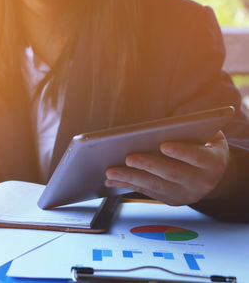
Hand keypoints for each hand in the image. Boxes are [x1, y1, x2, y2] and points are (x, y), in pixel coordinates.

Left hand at [105, 131, 229, 205]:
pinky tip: (111, 180)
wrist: (213, 175)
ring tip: (111, 171)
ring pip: (155, 186)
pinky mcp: (169, 199)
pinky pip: (146, 191)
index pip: (198, 157)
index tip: (164, 145)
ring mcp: (184, 194)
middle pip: (171, 174)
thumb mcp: (209, 136)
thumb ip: (194, 130)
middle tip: (128, 158)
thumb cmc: (205, 146)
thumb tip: (170, 124)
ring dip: (130, 178)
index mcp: (212, 163)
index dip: (182, 152)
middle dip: (148, 165)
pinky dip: (127, 185)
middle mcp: (200, 182)